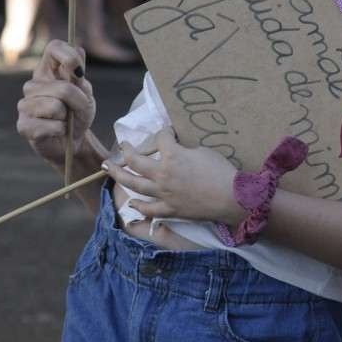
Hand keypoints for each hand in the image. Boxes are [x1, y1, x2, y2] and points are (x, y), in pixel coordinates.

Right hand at [16, 40, 95, 169]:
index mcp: (48, 71)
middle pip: (62, 86)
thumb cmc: (77, 114)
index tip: (79, 72)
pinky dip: (61, 130)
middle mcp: (32, 85)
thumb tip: (78, 48)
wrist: (72, 141)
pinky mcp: (24, 126)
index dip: (68, 56)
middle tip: (77, 109)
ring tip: (65, 120)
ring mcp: (25, 105)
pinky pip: (50, 125)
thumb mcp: (85, 93)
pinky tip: (58, 131)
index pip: (53, 48)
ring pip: (55, 106)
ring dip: (68, 117)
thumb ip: (79, 74)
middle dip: (78, 101)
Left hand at [104, 128, 241, 223]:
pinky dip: (138, 205)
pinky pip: (148, 208)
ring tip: (109, 168)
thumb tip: (178, 151)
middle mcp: (162, 174)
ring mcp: (163, 194)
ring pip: (134, 184)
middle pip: (135, 161)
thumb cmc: (222, 172)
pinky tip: (132, 202)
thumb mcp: (204, 152)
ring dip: (119, 174)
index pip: (161, 137)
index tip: (168, 131)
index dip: (164, 132)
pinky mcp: (169, 209)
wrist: (232, 198)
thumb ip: (186, 150)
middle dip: (126, 150)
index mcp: (173, 156)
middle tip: (123, 146)